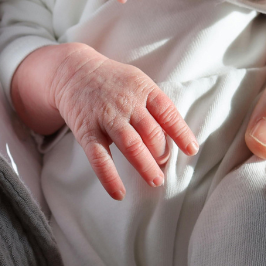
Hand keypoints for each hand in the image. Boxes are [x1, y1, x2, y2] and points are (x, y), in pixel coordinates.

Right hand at [10, 43, 197, 199]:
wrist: (73, 71)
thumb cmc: (112, 81)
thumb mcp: (137, 82)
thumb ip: (154, 106)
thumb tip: (173, 137)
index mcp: (143, 89)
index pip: (167, 112)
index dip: (181, 132)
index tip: (192, 150)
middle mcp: (126, 103)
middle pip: (151, 132)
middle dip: (161, 152)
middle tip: (164, 165)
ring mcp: (106, 117)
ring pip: (130, 145)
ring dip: (145, 166)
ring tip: (156, 181)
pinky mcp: (87, 131)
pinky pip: (99, 158)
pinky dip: (109, 177)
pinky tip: (119, 193)